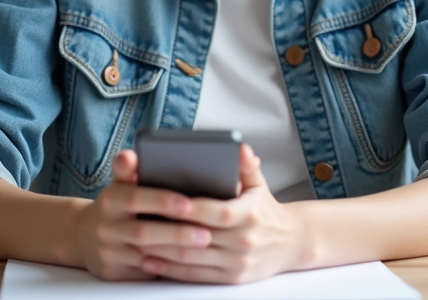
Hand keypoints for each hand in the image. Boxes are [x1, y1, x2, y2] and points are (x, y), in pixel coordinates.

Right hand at [74, 149, 214, 280]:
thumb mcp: (119, 184)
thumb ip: (129, 170)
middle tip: (206, 233)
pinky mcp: (113, 271)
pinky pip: (144, 271)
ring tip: (204, 246)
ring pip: (146, 255)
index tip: (188, 203)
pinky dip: (167, 267)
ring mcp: (108, 251)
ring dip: (177, 252)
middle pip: (143, 232)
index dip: (161, 200)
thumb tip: (131, 155)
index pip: (135, 198)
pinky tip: (188, 262)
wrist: (84, 236)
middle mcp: (106, 226)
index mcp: (110, 199)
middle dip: (176, 233)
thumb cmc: (116, 205)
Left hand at [136, 144, 308, 283]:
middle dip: (165, 229)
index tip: (163, 200)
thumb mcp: (259, 184)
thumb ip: (245, 165)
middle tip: (138, 219)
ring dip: (161, 252)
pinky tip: (150, 261)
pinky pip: (195, 276)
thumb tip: (239, 147)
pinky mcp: (231, 279)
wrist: (291, 244)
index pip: (216, 211)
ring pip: (191, 259)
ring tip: (136, 240)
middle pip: (197, 237)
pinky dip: (169, 270)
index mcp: (250, 214)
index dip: (189, 208)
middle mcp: (244, 241)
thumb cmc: (266, 209)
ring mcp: (237, 263)